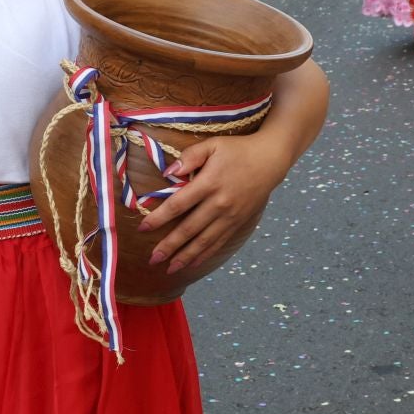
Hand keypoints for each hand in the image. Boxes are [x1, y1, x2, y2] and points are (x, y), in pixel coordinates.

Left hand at [133, 131, 292, 274]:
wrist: (270, 159)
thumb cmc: (238, 150)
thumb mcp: (213, 145)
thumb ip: (190, 157)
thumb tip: (168, 171)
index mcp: (209, 183)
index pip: (178, 204)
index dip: (159, 217)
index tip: (142, 228)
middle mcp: (219, 204)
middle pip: (189, 229)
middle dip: (169, 246)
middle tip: (152, 259)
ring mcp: (230, 216)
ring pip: (204, 241)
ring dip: (185, 256)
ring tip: (168, 268)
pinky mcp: (238, 222)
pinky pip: (219, 242)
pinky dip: (205, 254)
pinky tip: (193, 263)